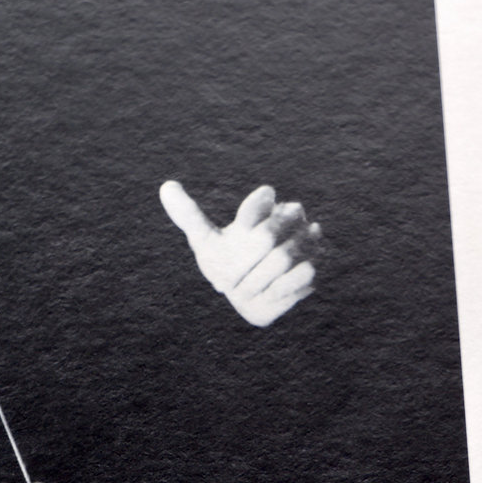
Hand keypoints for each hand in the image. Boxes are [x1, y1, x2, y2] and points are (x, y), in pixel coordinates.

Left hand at [160, 181, 321, 326]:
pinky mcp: (314, 265)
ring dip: (256, 281)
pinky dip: (278, 289)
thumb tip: (166, 186)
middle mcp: (291, 218)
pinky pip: (301, 274)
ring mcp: (307, 241)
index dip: (246, 218)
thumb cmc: (227, 262)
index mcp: (266, 206)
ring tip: (243, 292)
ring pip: (283, 257)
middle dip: (240, 264)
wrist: (250, 296)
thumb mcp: (206, 241)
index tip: (230, 240)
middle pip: (267, 234)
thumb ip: (189, 215)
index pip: (262, 198)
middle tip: (226, 283)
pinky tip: (266, 294)